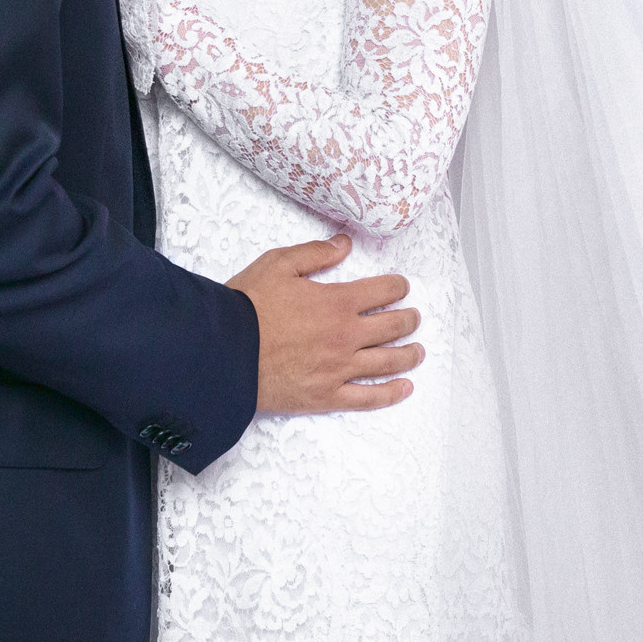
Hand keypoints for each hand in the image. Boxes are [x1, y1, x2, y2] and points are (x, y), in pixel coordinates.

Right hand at [229, 234, 421, 412]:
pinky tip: (405, 388)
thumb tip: (344, 244)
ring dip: (409, 354)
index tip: (402, 288)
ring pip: (387, 362)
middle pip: (392, 327)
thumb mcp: (278, 264)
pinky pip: (368, 398)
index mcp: (337, 301)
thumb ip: (315, 253)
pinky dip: (391, 393)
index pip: (383, 292)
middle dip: (408, 319)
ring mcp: (339, 369)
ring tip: (418, 351)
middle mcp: (346, 336)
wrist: (224, 352)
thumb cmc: (247, 306)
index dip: (398, 287)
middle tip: (414, 318)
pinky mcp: (326, 396)